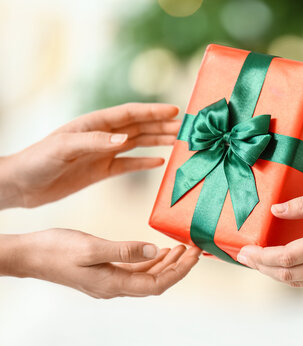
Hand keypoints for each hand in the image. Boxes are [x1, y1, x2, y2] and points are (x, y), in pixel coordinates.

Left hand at [0, 103, 179, 208]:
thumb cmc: (38, 160)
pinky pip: (129, 164)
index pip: (131, 114)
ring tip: (180, 141)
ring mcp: (103, 153)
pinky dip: (145, 162)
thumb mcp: (64, 147)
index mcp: (95, 124)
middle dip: (164, 125)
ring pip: (139, 143)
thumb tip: (126, 139)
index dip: (154, 111)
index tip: (176, 110)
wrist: (22, 185)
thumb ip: (95, 142)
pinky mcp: (101, 170)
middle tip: (187, 127)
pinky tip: (160, 161)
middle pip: (140, 127)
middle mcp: (103, 136)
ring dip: (159, 141)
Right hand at [2, 228, 200, 297]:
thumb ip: (124, 250)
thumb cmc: (55, 250)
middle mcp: (114, 287)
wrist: (29, 254)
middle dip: (178, 267)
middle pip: (156, 281)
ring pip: (147, 276)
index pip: (158, 284)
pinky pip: (134, 270)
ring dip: (166, 262)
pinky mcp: (104, 272)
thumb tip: (154, 251)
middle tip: (194, 248)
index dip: (180, 272)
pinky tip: (158, 250)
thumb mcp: (91, 247)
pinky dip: (149, 260)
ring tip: (181, 247)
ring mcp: (109, 280)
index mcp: (113, 284)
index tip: (195, 255)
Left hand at [237, 187, 302, 286]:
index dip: (260, 256)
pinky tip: (282, 264)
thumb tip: (275, 211)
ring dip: (274, 273)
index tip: (243, 250)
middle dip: (261, 267)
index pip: (285, 258)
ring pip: (297, 282)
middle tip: (242, 257)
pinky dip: (291, 275)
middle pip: (287, 275)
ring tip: (257, 260)